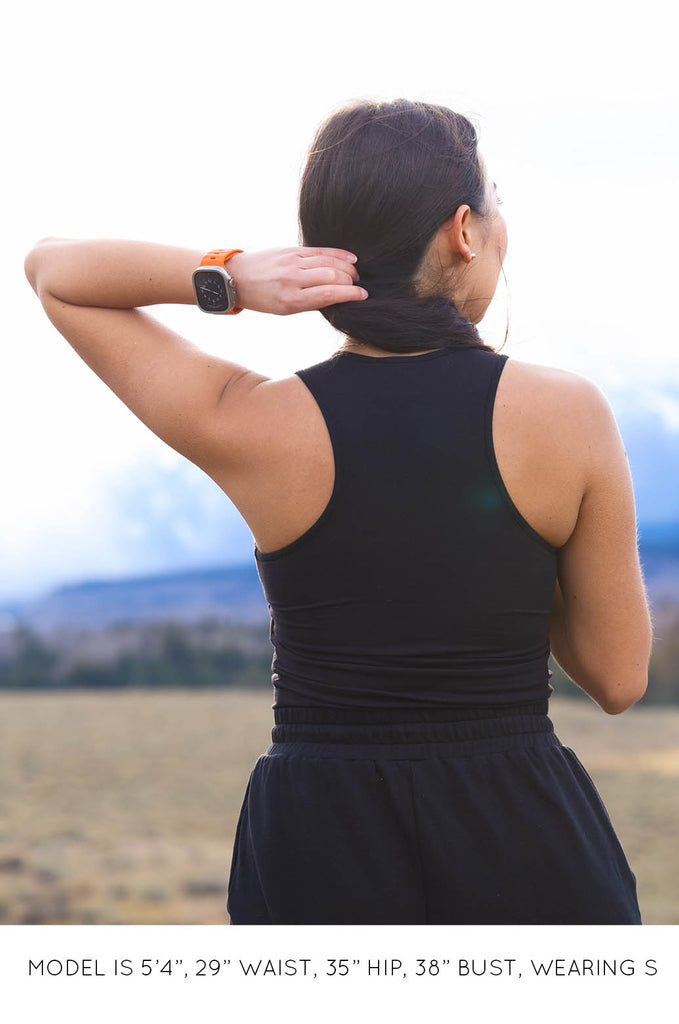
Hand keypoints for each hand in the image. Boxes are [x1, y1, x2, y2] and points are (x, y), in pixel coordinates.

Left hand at [226, 247, 367, 314]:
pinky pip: (319, 250)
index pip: (329, 295)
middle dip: (351, 281)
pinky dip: (338, 254)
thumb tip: (337, 297)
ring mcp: (292, 262)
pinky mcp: (291, 250)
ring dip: (347, 268)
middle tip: (358, 285)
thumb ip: (310, 302)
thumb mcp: (284, 309)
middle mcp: (293, 279)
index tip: (363, 296)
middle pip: (333, 276)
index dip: (351, 294)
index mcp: (291, 300)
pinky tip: (350, 259)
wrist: (237, 277)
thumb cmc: (262, 298)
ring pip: (329, 261)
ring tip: (355, 274)